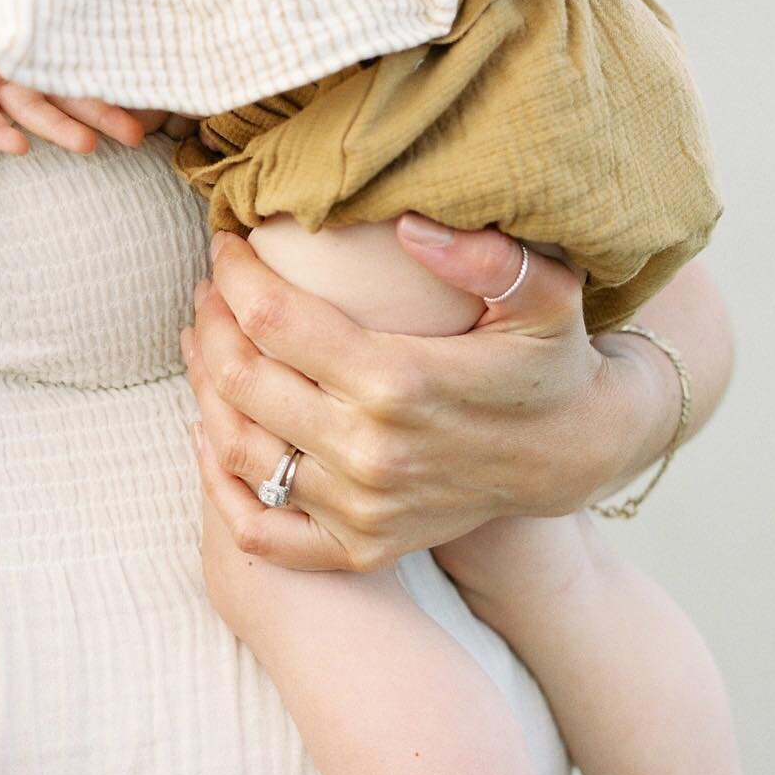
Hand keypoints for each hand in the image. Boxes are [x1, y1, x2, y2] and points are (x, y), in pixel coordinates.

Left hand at [0, 0, 145, 154]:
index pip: (88, 63)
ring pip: (32, 109)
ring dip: (60, 129)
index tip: (151, 96)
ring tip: (89, 146)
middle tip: (135, 136)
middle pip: (68, 94)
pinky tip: (21, 147)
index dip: (116, 81)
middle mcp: (26, 58)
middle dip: (103, 116)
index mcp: (46, 32)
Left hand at [183, 217, 680, 571]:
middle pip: (242, 381)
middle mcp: (369, 454)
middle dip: (212, 321)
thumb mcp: (548, 297)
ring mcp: (360, 510)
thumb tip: (410, 226)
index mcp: (400, 383)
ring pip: (239, 451)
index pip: (274, 321)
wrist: (572, 456)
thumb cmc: (550, 363)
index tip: (226, 244)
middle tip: (209, 288)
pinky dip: (221, 488)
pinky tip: (210, 435)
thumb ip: (492, 258)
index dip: (234, 275)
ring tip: (202, 342)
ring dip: (203, 389)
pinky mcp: (358, 548)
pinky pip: (261, 530)